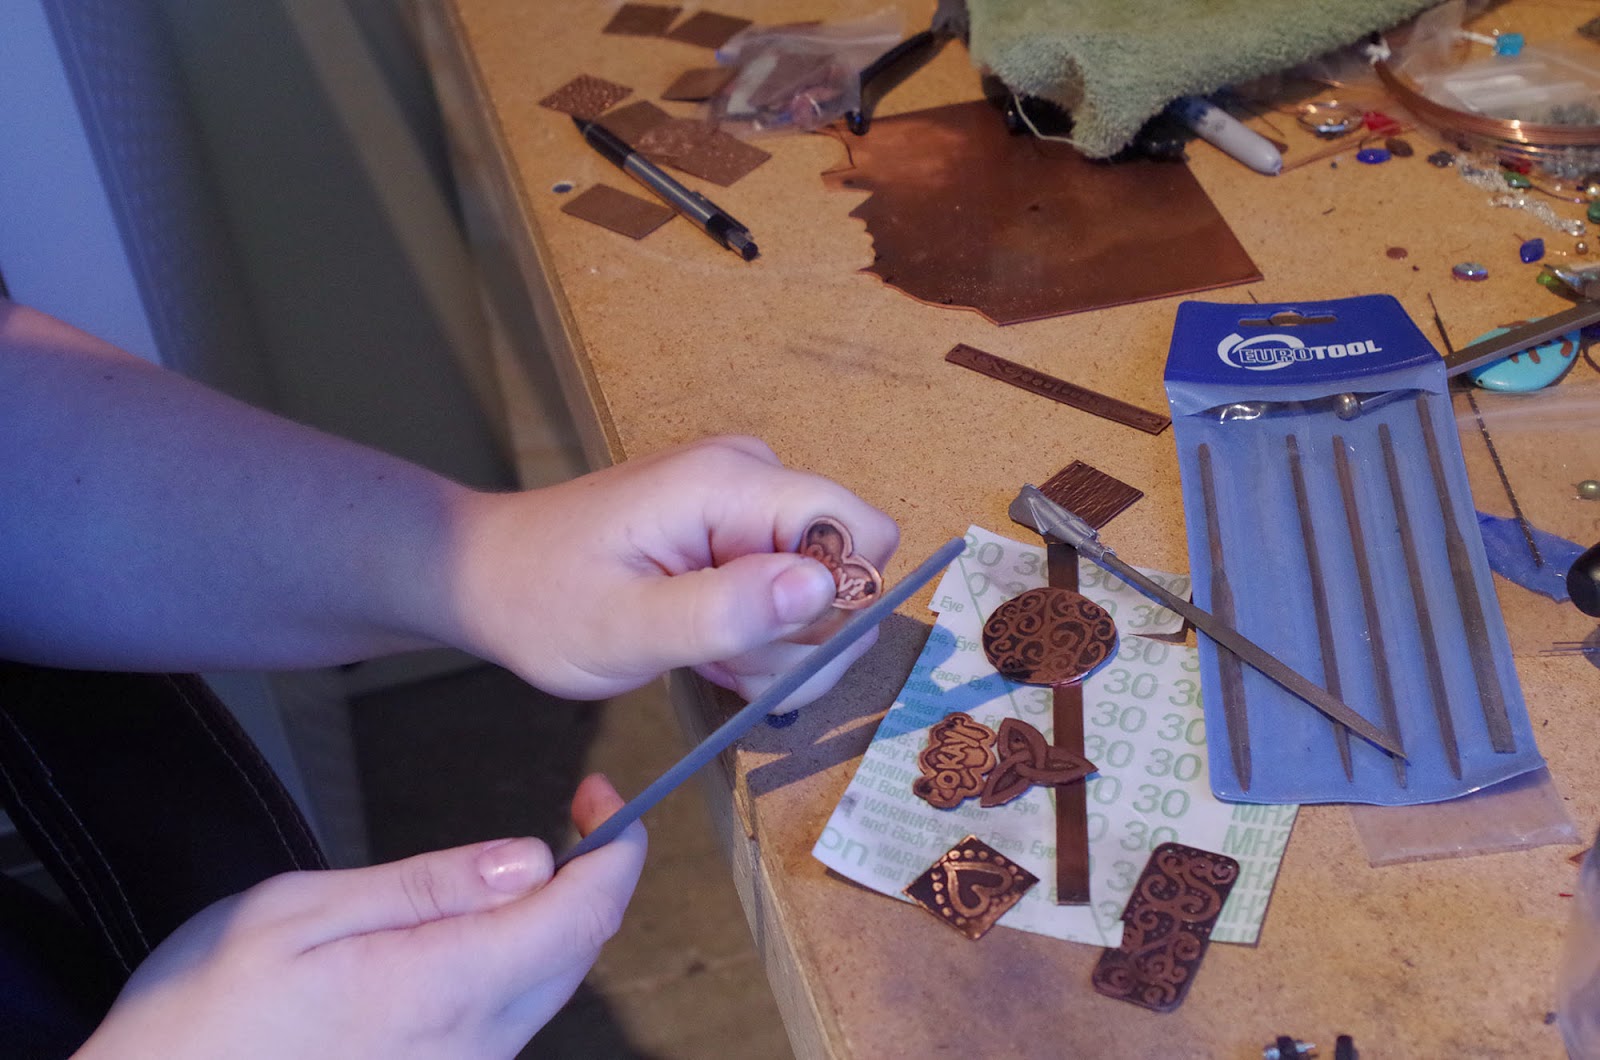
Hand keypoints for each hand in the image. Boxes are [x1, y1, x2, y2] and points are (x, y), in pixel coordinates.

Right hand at [75, 775, 645, 1059]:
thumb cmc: (200, 1018)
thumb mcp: (298, 914)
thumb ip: (426, 886)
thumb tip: (529, 858)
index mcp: (446, 986)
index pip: (583, 915)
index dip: (615, 849)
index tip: (603, 799)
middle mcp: (474, 1043)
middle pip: (578, 949)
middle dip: (594, 874)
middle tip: (578, 814)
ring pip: (549, 986)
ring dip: (555, 919)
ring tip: (518, 869)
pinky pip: (509, 1018)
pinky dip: (517, 961)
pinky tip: (474, 934)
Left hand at [443, 436, 898, 709]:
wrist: (490, 578)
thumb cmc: (543, 601)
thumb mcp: (625, 628)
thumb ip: (724, 612)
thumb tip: (824, 587)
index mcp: (730, 483)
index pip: (861, 530)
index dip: (837, 601)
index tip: (764, 638)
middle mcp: (754, 479)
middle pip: (849, 572)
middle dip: (796, 640)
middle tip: (716, 658)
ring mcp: (748, 507)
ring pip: (824, 600)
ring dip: (773, 652)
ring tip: (698, 653)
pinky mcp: (740, 536)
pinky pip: (791, 601)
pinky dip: (757, 643)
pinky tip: (703, 648)